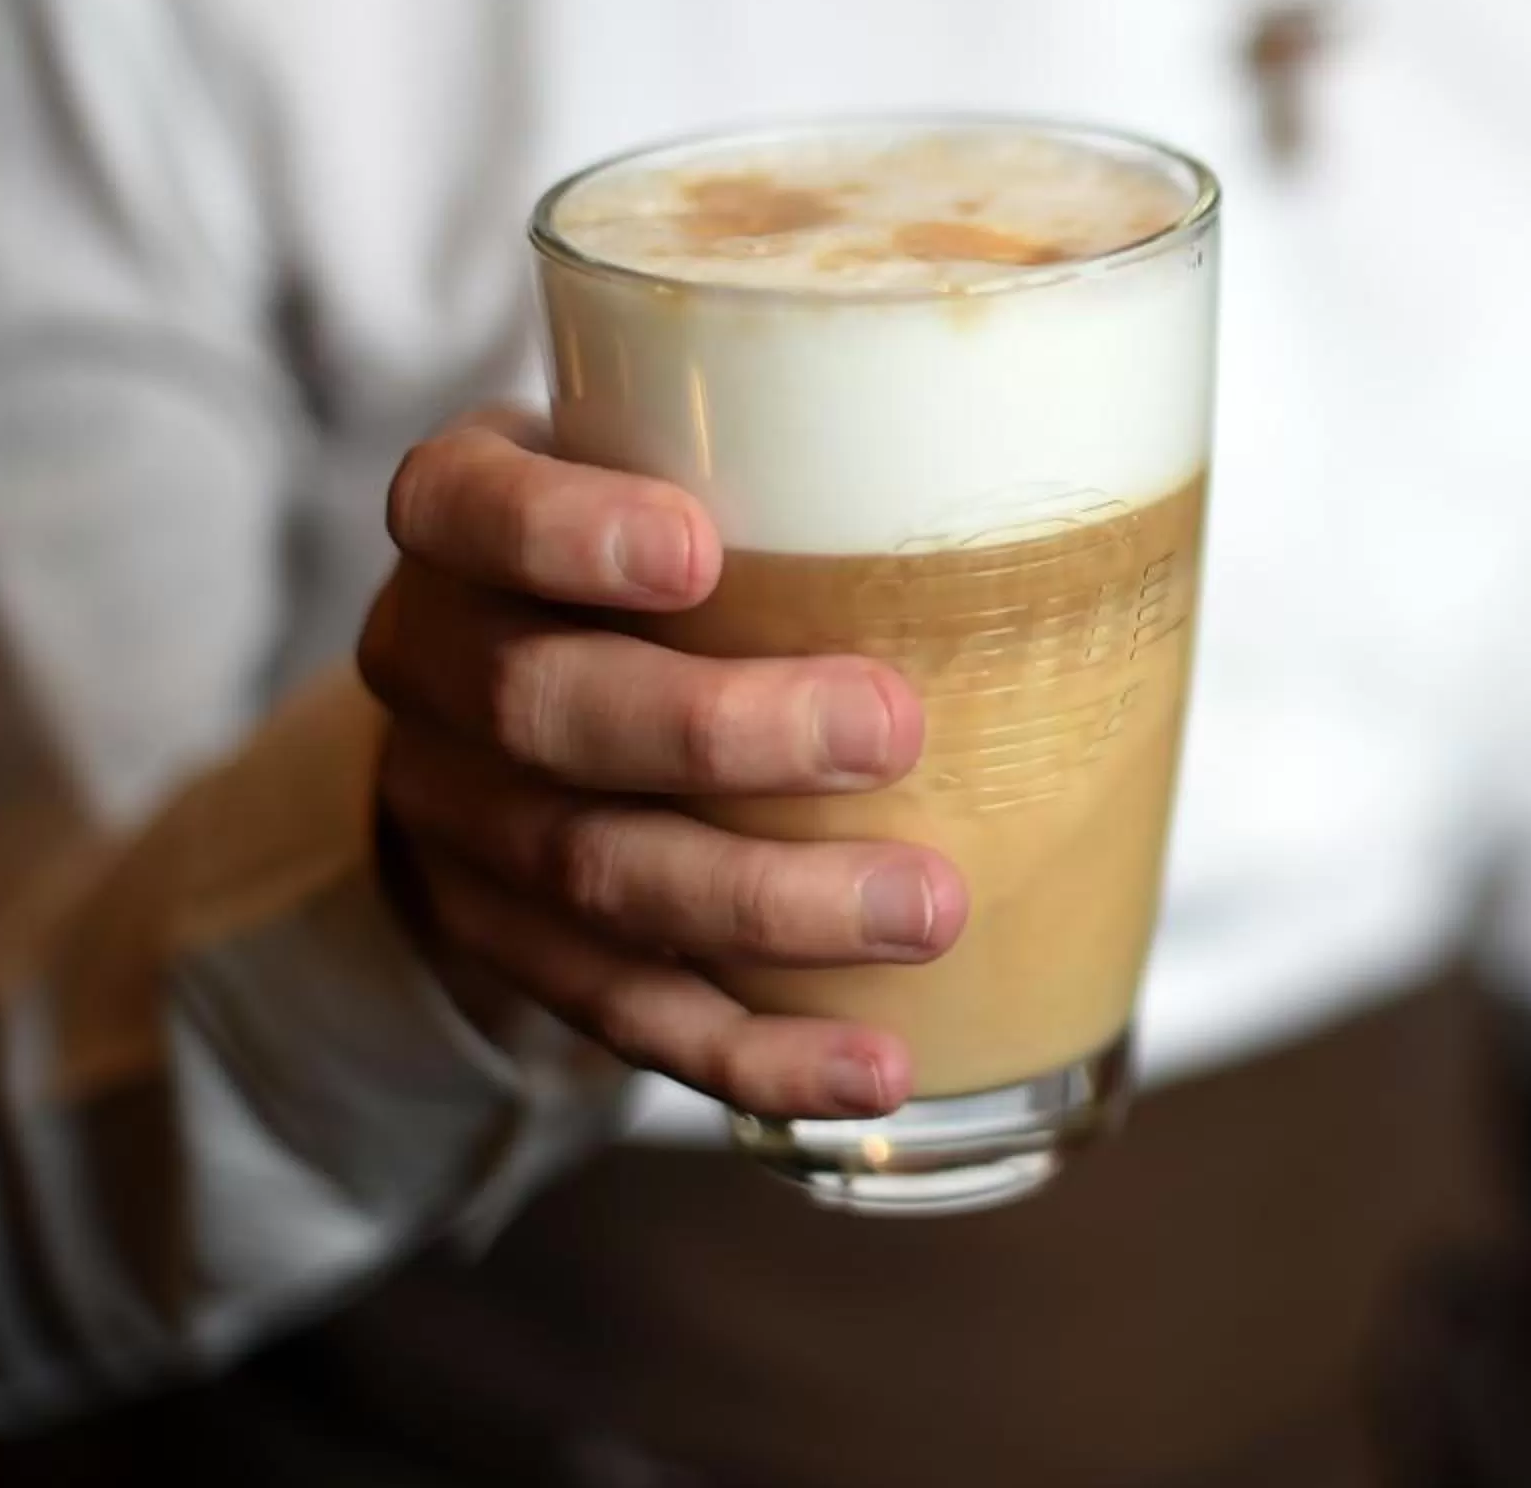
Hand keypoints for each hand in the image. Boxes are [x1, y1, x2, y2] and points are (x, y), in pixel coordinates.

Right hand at [356, 409, 959, 1119]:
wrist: (508, 712)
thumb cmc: (658, 555)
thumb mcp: (683, 467)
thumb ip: (802, 462)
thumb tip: (1094, 479)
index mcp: (465, 528)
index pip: (464, 509)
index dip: (565, 533)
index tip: (697, 546)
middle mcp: (437, 671)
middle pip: (544, 709)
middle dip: (723, 730)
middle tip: (893, 731)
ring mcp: (464, 825)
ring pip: (595, 874)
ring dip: (769, 906)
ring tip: (929, 910)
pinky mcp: (518, 952)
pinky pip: (629, 1015)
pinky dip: (757, 1051)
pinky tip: (871, 1068)